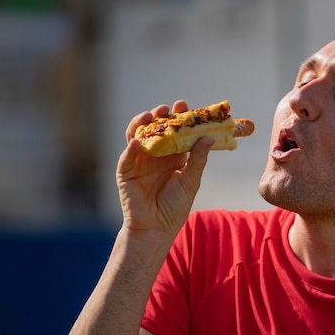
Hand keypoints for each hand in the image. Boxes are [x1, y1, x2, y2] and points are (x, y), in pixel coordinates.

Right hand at [116, 100, 213, 235]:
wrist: (156, 229)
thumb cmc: (175, 207)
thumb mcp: (191, 182)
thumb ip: (197, 160)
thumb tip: (209, 137)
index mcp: (172, 156)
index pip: (175, 132)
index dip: (178, 118)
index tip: (184, 105)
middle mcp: (155, 156)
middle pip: (155, 130)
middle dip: (160, 117)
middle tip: (167, 109)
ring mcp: (139, 162)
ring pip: (137, 137)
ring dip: (141, 124)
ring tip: (150, 116)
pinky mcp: (125, 172)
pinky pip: (126, 157)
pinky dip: (131, 148)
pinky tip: (137, 142)